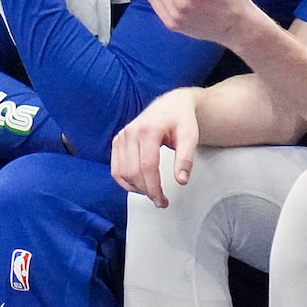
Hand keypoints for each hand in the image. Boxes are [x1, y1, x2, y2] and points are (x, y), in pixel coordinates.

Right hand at [111, 86, 205, 205]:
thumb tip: (181, 180)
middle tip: (160, 200)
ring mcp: (122, 136)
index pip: (147, 166)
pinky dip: (125, 181)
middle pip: (133, 172)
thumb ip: (185, 158)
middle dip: (146, 191)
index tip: (162, 200)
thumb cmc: (181, 119)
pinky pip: (116, 168)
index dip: (154, 187)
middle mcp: (131, 132)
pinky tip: (139, 185)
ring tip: (151, 192)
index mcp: (148, 129)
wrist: (171, 105)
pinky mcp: (118, 141)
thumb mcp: (190, 136)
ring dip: (135, 188)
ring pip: (121, 172)